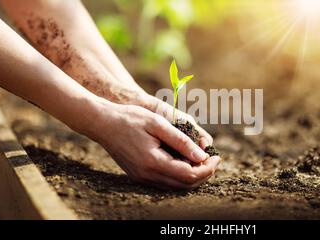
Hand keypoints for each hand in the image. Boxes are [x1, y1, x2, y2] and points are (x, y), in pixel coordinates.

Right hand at [87, 101, 220, 189]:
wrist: (102, 122)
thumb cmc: (130, 118)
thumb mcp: (158, 123)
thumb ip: (182, 141)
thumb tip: (203, 156)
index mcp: (153, 162)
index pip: (189, 175)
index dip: (207, 168)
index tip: (217, 156)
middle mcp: (147, 175)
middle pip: (184, 185)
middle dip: (203, 174)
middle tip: (213, 159)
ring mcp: (142, 178)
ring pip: (175, 186)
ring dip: (192, 176)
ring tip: (203, 160)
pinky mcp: (139, 175)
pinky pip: (165, 182)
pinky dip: (180, 175)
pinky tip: (185, 161)